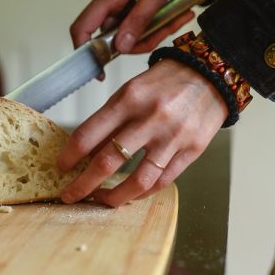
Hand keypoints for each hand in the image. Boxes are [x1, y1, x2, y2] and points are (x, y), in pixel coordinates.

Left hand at [58, 59, 226, 206]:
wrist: (213, 74)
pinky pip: (162, 182)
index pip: (89, 134)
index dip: (69, 156)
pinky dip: (142, 193)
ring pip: (137, 181)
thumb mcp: (131, 90)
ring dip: (113, 198)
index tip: (61, 167)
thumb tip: (85, 153)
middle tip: (69, 195)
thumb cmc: (165, 82)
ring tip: (100, 201)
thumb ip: (110, 120)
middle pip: (107, 162)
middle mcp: (151, 118)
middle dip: (82, 185)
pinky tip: (129, 194)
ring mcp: (173, 137)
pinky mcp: (192, 151)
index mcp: (129, 98)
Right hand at [70, 0, 200, 53]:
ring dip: (149, 28)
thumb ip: (140, 18)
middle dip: (140, 39)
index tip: (99, 70)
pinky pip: (128, 15)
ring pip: (123, 26)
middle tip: (167, 29)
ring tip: (175, 15)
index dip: (88, 53)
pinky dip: (147, 18)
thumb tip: (120, 46)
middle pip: (111, 32)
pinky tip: (167, 10)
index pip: (82, 27)